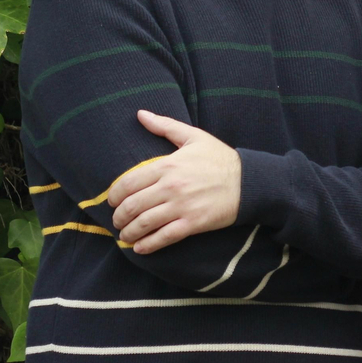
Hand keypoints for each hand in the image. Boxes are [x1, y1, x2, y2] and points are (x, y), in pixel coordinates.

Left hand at [108, 110, 241, 253]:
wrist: (249, 182)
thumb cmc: (220, 158)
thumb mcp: (194, 137)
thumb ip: (165, 126)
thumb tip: (140, 114)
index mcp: (168, 165)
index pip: (129, 182)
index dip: (115, 194)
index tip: (112, 200)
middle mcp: (171, 187)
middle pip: (132, 205)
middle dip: (119, 216)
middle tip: (117, 220)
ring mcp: (181, 207)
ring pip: (144, 223)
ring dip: (129, 232)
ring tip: (125, 235)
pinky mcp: (192, 224)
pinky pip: (163, 237)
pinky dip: (147, 245)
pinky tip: (139, 247)